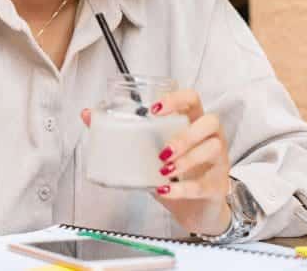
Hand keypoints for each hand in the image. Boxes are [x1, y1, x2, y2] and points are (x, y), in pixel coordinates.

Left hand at [81, 89, 231, 234]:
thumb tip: (88, 114)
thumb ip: (122, 133)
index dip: (176, 99)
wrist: (195, 208)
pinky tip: (165, 189)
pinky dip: (182, 188)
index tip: (154, 109)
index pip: (192, 98)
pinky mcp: (217, 186)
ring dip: (186, 160)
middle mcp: (210, 137)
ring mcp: (219, 161)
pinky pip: (203, 184)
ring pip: (212, 150)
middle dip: (184, 136)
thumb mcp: (148, 151)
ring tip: (163, 169)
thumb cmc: (173, 172)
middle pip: (210, 122)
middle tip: (161, 150)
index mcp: (192, 121)